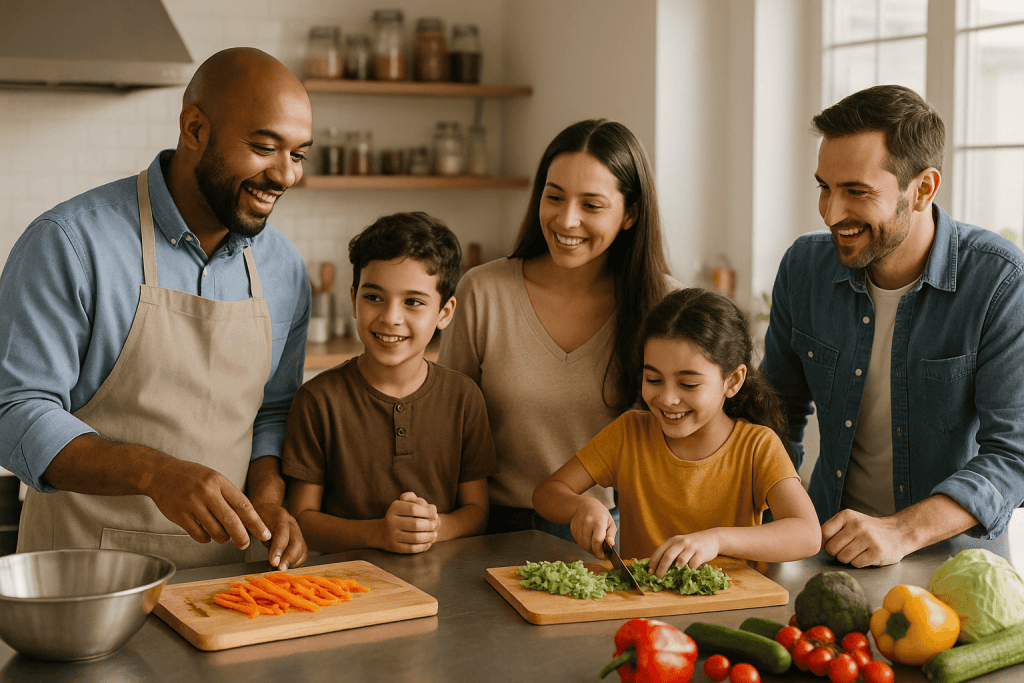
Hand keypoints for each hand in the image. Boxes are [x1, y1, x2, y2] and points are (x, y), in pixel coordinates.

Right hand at [145, 458, 271, 549]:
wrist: (161, 473)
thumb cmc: (193, 477)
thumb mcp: (214, 479)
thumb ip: (229, 497)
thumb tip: (247, 520)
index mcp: (219, 482)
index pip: (243, 505)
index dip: (256, 522)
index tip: (264, 534)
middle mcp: (207, 492)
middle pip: (230, 521)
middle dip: (241, 537)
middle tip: (245, 545)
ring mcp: (192, 504)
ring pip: (214, 530)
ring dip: (223, 538)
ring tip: (224, 537)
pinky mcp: (179, 515)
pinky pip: (198, 534)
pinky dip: (206, 539)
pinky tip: (207, 535)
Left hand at [252, 501, 306, 570]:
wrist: (268, 507)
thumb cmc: (259, 515)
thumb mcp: (254, 521)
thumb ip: (258, 533)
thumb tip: (254, 547)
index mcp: (280, 517)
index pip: (282, 534)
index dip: (279, 549)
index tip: (274, 562)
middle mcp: (292, 524)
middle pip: (297, 542)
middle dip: (289, 558)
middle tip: (280, 569)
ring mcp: (297, 531)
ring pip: (302, 548)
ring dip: (293, 561)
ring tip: (282, 569)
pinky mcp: (299, 538)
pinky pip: (302, 552)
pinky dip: (296, 561)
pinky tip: (287, 565)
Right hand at [380, 492, 438, 553]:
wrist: (382, 532)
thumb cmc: (401, 515)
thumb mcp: (405, 503)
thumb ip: (417, 499)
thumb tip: (431, 508)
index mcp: (394, 508)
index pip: (414, 509)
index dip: (427, 512)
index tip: (434, 515)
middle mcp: (391, 521)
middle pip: (416, 524)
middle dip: (429, 525)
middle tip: (434, 525)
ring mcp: (392, 535)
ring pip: (415, 538)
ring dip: (428, 536)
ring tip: (434, 534)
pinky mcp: (395, 547)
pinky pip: (412, 548)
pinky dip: (423, 546)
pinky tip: (428, 543)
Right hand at [569, 497, 615, 558]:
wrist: (585, 505)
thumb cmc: (600, 514)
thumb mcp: (610, 522)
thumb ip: (611, 534)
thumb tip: (611, 544)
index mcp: (599, 521)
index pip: (597, 541)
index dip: (600, 552)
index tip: (604, 556)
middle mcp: (587, 523)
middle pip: (588, 545)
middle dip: (594, 552)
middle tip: (600, 552)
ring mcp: (578, 525)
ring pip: (582, 545)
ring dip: (588, 549)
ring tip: (594, 545)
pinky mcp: (573, 528)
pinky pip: (577, 541)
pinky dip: (583, 544)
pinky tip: (588, 539)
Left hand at [649, 530, 720, 575]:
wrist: (711, 538)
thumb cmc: (692, 545)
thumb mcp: (680, 545)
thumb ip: (670, 553)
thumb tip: (657, 569)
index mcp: (673, 540)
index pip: (660, 551)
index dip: (654, 562)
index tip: (650, 572)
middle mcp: (681, 542)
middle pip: (668, 556)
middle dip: (661, 568)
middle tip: (658, 578)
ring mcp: (691, 547)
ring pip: (680, 561)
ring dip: (675, 571)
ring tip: (672, 578)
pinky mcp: (701, 553)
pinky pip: (693, 565)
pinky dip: (688, 571)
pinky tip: (686, 575)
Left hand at [821, 509, 907, 566]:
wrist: (897, 533)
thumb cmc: (867, 530)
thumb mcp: (849, 521)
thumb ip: (832, 529)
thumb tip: (814, 544)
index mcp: (846, 515)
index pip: (824, 533)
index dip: (826, 542)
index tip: (834, 543)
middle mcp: (857, 525)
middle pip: (832, 548)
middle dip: (836, 552)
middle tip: (847, 548)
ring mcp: (868, 538)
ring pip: (843, 558)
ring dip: (848, 558)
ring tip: (857, 551)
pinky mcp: (877, 552)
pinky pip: (856, 564)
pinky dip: (859, 563)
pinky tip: (866, 556)